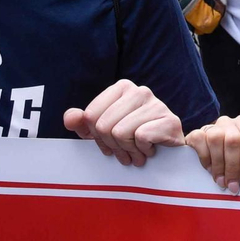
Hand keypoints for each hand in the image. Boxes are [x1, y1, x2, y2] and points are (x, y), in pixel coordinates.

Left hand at [63, 80, 184, 165]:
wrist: (169, 151)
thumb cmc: (134, 138)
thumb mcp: (103, 131)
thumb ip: (83, 123)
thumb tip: (70, 118)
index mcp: (121, 87)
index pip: (90, 115)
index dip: (96, 136)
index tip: (109, 143)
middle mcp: (139, 90)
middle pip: (104, 126)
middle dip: (112, 146)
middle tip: (124, 152)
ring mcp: (157, 103)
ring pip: (120, 133)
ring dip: (127, 150)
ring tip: (136, 153)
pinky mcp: (169, 120)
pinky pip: (140, 138)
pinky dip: (143, 151)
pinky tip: (150, 149)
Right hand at [186, 109, 239, 193]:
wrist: (225, 166)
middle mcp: (229, 122)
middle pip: (233, 140)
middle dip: (234, 167)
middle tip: (234, 187)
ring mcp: (213, 126)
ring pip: (215, 139)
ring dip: (219, 165)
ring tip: (222, 182)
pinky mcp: (197, 133)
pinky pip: (199, 140)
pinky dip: (205, 158)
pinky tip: (210, 171)